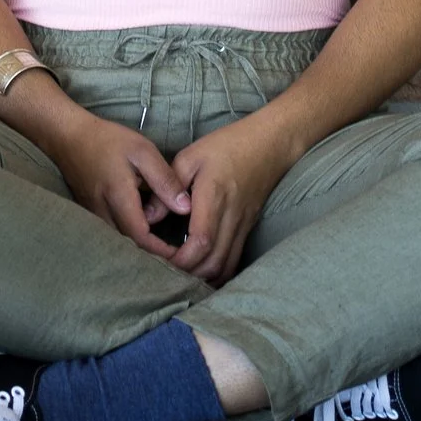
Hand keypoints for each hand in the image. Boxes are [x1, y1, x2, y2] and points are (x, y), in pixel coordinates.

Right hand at [51, 113, 192, 261]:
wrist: (67, 136)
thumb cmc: (107, 140)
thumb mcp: (143, 151)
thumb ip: (165, 180)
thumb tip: (186, 208)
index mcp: (118, 197)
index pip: (140, 237)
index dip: (160, 250)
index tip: (180, 253)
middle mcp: (102, 213)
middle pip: (129, 245)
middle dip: (152, 253)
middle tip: (176, 254)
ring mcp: (93, 215)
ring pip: (119, 241)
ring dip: (139, 246)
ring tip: (163, 246)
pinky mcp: (89, 213)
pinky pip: (111, 232)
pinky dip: (128, 236)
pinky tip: (143, 230)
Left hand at [167, 117, 297, 284]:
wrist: (270, 144)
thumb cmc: (227, 145)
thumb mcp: (191, 157)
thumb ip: (168, 185)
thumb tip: (149, 217)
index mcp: (214, 197)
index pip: (201, 241)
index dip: (181, 259)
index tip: (161, 259)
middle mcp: (232, 217)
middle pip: (213, 262)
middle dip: (188, 274)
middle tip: (166, 271)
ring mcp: (243, 225)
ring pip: (225, 266)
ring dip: (203, 277)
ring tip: (182, 274)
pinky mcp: (248, 228)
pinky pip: (234, 260)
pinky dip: (217, 272)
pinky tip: (202, 270)